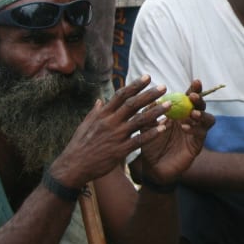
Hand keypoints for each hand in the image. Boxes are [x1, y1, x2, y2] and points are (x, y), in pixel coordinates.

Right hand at [49, 76, 167, 187]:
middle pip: (133, 104)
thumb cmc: (79, 144)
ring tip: (169, 105)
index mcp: (102, 114)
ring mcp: (115, 136)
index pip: (121, 95)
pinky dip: (151, 134)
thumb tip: (100, 100)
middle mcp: (110, 122)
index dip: (135, 85)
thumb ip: (95, 112)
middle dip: (149, 95)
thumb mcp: (85, 124)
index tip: (147, 77)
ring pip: (139, 121)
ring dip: (155, 112)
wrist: (73, 166)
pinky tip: (163, 128)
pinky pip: (138, 141)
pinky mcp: (119, 151)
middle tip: (164, 87)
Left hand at [139, 78, 213, 184]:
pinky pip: (201, 134)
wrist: (151, 166)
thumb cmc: (149, 143)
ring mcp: (195, 132)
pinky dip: (195, 129)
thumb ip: (149, 112)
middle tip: (192, 96)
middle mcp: (190, 120)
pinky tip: (185, 127)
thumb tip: (153, 98)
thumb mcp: (146, 125)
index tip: (195, 81)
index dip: (194, 89)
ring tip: (192, 113)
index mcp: (179, 112)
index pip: (189, 98)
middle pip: (201, 106)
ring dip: (202, 114)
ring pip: (208, 119)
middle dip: (200, 99)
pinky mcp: (197, 145)